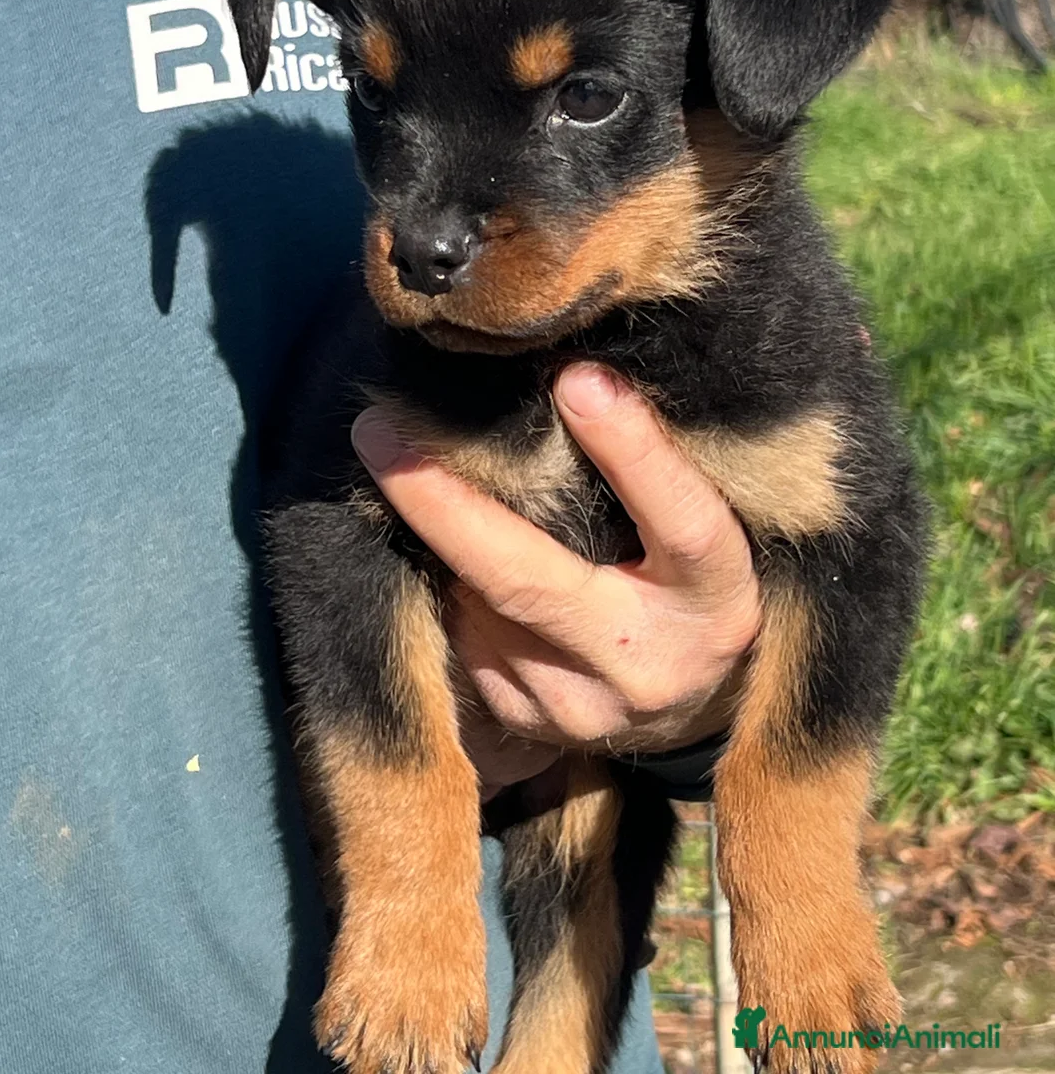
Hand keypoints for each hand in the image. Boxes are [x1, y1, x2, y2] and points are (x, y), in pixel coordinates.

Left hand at [351, 364, 760, 799]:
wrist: (685, 708)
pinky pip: (462, 632)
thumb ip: (656, 469)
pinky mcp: (524, 721)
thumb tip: (577, 373)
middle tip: (378, 430)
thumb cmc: (690, 580)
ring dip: (439, 535)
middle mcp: (647, 665)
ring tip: (402, 463)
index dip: (633, 452)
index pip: (683, 525)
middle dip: (444, 506)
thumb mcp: (703, 528)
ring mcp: (578, 706)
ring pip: (477, 604)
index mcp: (716, 602)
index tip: (577, 377)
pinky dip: (447, 579)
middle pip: (530, 583)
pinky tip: (438, 544)